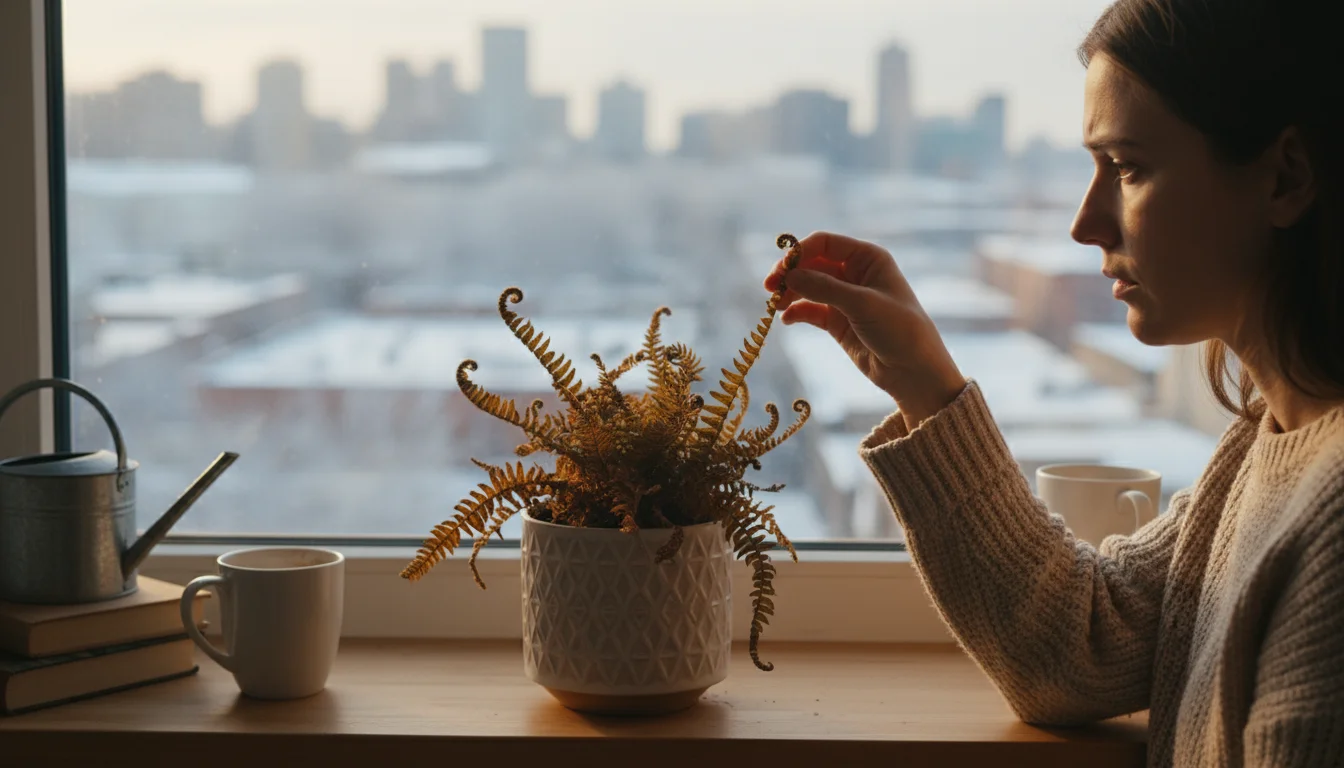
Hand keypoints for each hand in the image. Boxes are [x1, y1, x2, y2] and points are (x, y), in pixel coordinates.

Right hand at [764, 231, 965, 429]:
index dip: (800, 252)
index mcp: (868, 258)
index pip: (825, 243)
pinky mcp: (838, 322)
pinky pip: (810, 310)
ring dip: (790, 293)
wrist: (914, 372)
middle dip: (790, 274)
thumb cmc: (899, 330)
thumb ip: (824, 288)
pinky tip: (787, 320)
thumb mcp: (862, 305)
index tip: (781, 270)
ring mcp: (845, 298)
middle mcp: (855, 273)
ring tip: (775, 306)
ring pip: (808, 287)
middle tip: (769, 289)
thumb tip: (788, 276)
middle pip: (812, 264)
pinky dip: (797, 312)